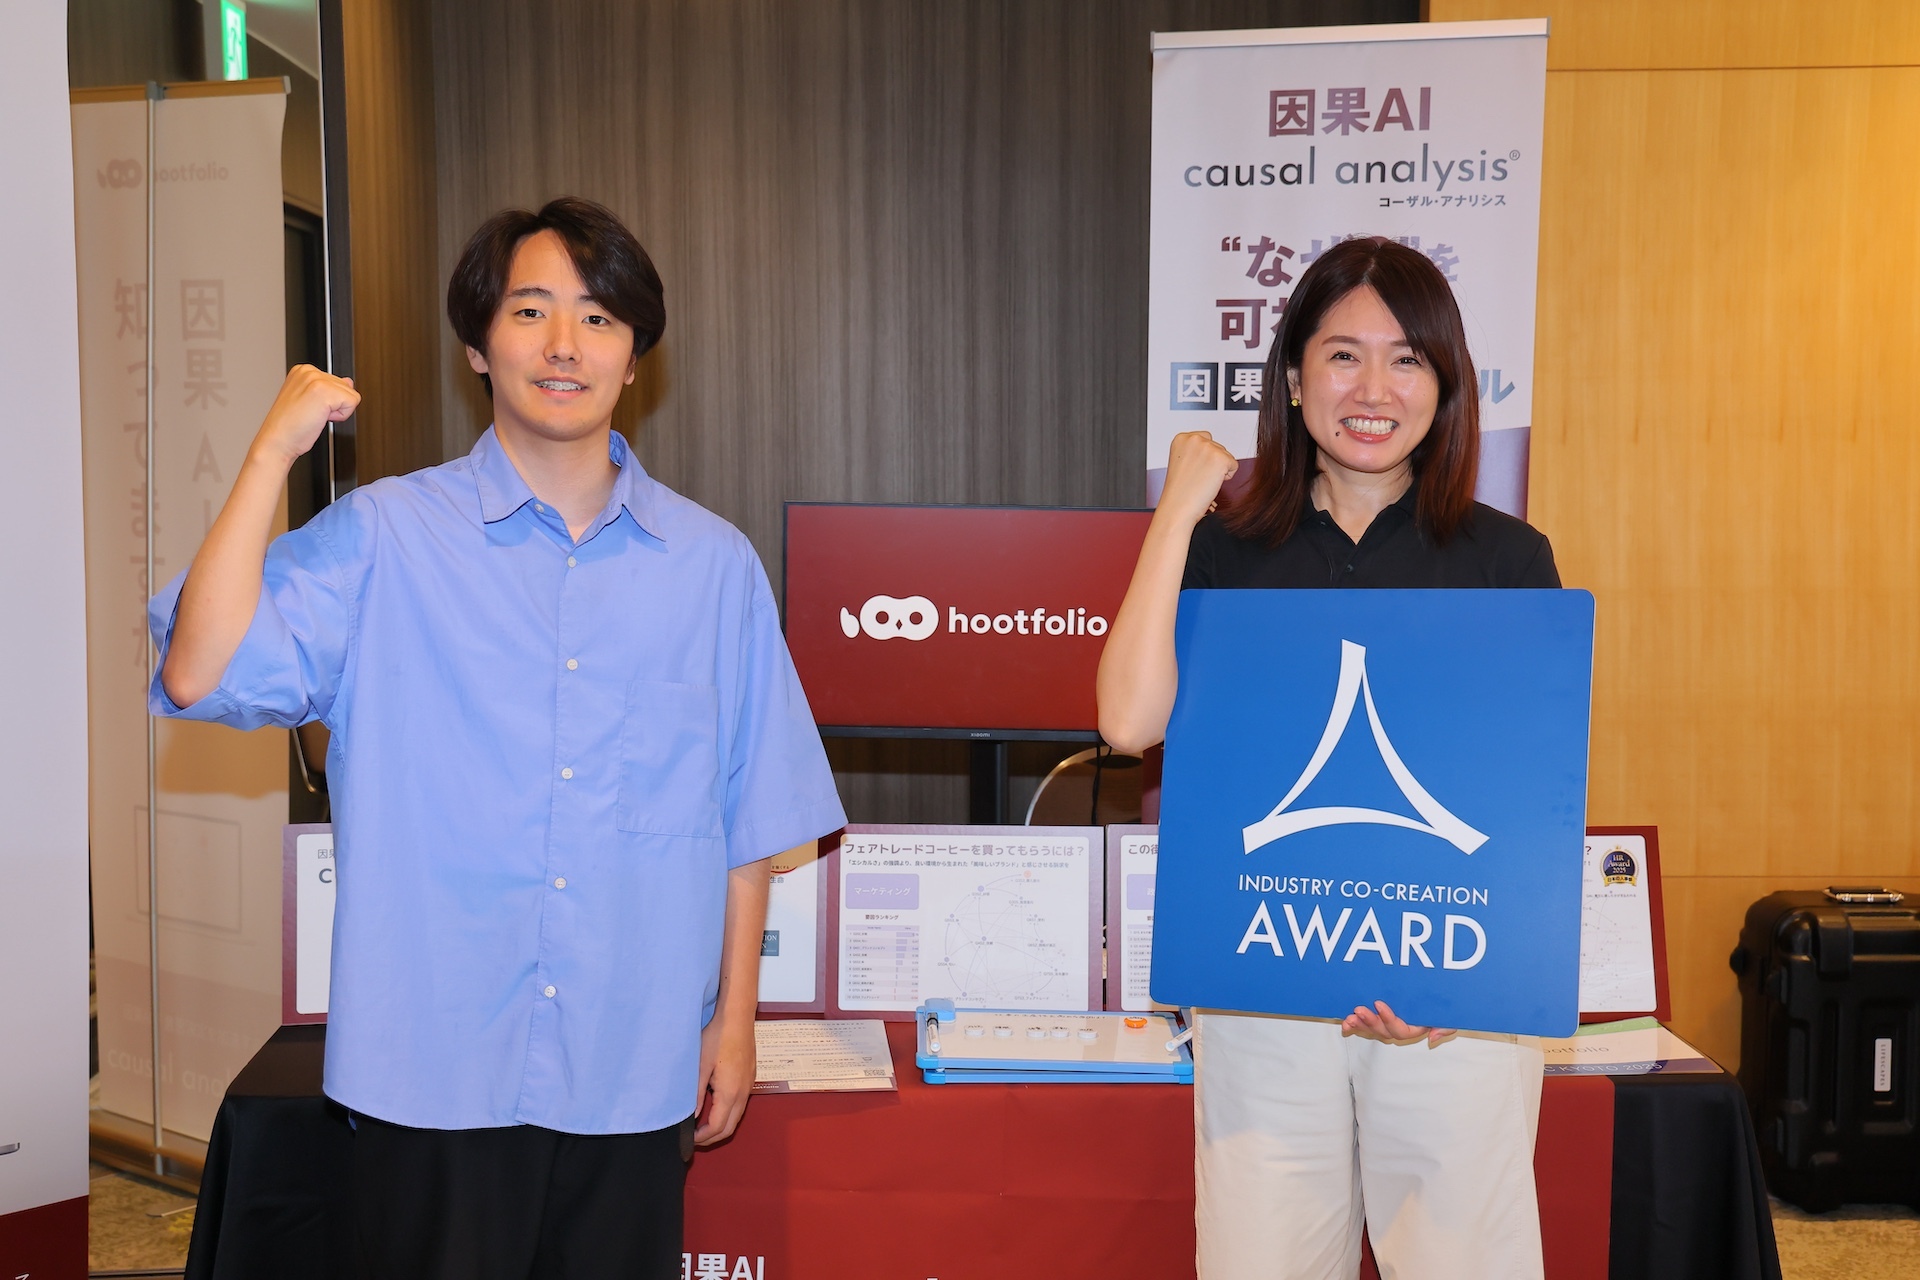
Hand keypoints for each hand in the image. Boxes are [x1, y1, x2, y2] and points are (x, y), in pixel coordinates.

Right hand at [250, 365, 357, 469]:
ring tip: (314, 415)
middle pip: (347, 388)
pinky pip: (352, 403)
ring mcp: (316, 379)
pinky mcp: (325, 391)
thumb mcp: (311, 401)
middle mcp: (308, 371)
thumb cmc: (289, 427)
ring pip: (351, 395)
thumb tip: (349, 382)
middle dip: (334, 406)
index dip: (329, 402)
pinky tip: (319, 418)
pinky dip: (340, 416)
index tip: (309, 408)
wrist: (277, 442)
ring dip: (336, 412)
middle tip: (311, 414)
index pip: (338, 383)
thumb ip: (331, 388)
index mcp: (303, 371)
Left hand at [692, 1007, 755, 1145]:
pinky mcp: (749, 1078)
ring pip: (737, 1116)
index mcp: (730, 1093)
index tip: (690, 1139)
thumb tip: (692, 1116)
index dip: (703, 1138)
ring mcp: (749, 1086)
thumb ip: (696, 1095)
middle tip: (695, 1137)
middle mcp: (743, 1093)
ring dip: (721, 1125)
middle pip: (730, 1127)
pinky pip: (740, 1104)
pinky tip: (714, 1104)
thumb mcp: (700, 1067)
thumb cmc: (718, 1038)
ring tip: (701, 1124)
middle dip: (713, 1137)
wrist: (737, 1018)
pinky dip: (728, 1112)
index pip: (718, 1127)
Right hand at [1158, 430, 1238, 526]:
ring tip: (1202, 481)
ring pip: (1226, 456)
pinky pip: (1234, 465)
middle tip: (1197, 478)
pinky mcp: (1221, 459)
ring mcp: (1208, 448)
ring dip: (1218, 470)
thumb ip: (1194, 451)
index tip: (1193, 470)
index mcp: (1181, 438)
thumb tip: (1211, 451)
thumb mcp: (1181, 462)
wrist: (1177, 509)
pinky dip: (1226, 477)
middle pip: (1217, 447)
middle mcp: (1195, 439)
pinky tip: (1210, 484)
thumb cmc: (1178, 492)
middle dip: (1212, 464)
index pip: (1205, 440)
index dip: (1203, 458)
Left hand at [1342, 1000, 1456, 1047]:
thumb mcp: (1448, 1016)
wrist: (1436, 993)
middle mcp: (1398, 1027)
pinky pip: (1363, 1024)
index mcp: (1414, 1028)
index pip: (1400, 1030)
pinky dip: (1354, 1025)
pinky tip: (1346, 1023)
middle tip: (1360, 1010)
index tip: (1380, 1004)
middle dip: (1370, 1022)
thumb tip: (1432, 1038)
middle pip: (1382, 1031)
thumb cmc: (1440, 1007)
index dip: (1389, 1019)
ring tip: (1350, 1018)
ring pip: (1371, 1029)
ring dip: (1360, 1025)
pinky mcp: (1376, 1016)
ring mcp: (1385, 1022)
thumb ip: (1445, 1027)